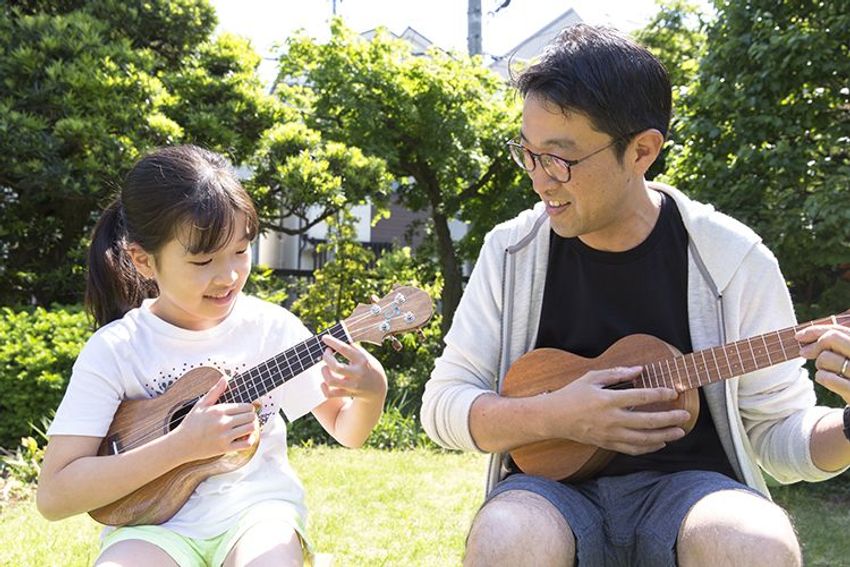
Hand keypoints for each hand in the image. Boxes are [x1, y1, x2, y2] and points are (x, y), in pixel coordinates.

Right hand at [171, 376, 259, 461]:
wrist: (181, 444)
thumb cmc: (191, 423)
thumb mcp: (201, 404)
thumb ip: (215, 391)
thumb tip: (225, 378)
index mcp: (219, 410)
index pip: (246, 407)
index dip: (249, 408)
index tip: (245, 411)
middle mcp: (223, 422)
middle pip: (251, 417)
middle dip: (251, 417)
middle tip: (247, 419)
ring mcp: (224, 436)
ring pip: (251, 428)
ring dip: (251, 427)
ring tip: (246, 428)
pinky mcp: (225, 448)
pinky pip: (246, 444)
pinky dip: (249, 440)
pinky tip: (244, 437)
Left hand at [320, 335, 387, 405]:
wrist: (378, 388)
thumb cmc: (368, 367)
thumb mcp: (366, 356)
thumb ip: (353, 349)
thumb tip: (337, 339)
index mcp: (363, 360)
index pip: (345, 349)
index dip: (333, 342)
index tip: (324, 338)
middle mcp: (358, 373)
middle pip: (336, 367)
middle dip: (326, 357)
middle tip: (326, 352)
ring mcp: (353, 385)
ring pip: (331, 381)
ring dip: (324, 371)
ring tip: (325, 367)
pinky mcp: (347, 393)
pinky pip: (330, 394)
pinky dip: (324, 388)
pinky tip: (324, 382)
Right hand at [540, 366, 689, 454]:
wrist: (554, 418)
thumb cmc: (572, 394)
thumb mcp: (592, 378)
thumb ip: (616, 373)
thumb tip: (639, 370)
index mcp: (608, 400)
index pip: (640, 397)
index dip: (660, 394)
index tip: (673, 392)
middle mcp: (611, 419)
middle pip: (648, 421)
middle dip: (670, 418)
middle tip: (685, 415)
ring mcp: (610, 434)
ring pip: (643, 439)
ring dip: (664, 436)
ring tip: (679, 432)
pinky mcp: (607, 444)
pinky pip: (633, 449)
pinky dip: (649, 447)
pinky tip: (660, 443)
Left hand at [797, 324, 849, 402]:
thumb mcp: (848, 354)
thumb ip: (833, 342)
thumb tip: (801, 337)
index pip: (839, 330)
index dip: (816, 330)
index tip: (798, 336)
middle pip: (832, 338)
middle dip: (815, 345)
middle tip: (804, 353)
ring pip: (825, 358)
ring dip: (820, 364)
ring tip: (829, 370)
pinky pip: (826, 377)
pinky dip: (821, 377)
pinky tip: (828, 380)